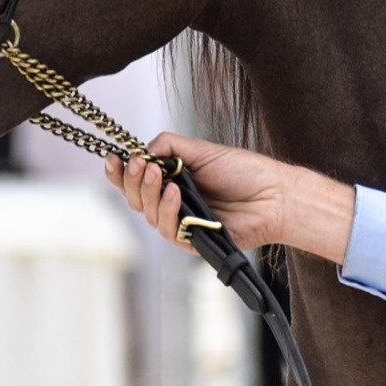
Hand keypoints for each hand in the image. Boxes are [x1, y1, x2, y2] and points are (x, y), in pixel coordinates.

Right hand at [103, 133, 355, 263]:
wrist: (272, 195)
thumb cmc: (243, 172)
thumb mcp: (201, 150)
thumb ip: (169, 145)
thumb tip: (142, 149)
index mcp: (171, 181)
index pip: (136, 180)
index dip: (120, 173)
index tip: (113, 159)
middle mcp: (172, 203)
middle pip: (135, 199)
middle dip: (132, 180)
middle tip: (139, 164)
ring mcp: (181, 223)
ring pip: (148, 214)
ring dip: (149, 192)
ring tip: (158, 173)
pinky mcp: (191, 241)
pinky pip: (168, 228)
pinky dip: (168, 208)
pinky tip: (175, 192)